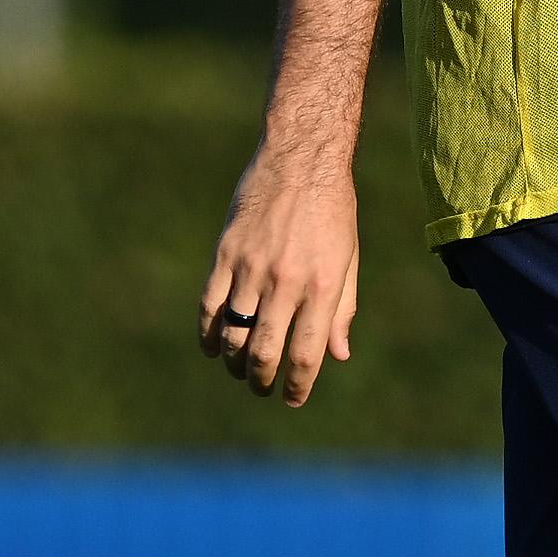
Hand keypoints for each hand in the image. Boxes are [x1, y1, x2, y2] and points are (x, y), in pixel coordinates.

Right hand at [199, 151, 359, 403]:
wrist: (301, 158)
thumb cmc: (333, 210)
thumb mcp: (348, 259)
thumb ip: (343, 309)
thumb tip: (338, 356)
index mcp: (323, 286)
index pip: (306, 355)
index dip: (298, 385)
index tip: (292, 398)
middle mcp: (286, 282)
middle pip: (264, 351)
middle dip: (261, 380)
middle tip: (261, 387)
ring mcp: (252, 267)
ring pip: (234, 333)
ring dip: (235, 361)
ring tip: (240, 369)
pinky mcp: (226, 253)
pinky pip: (210, 305)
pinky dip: (208, 333)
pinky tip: (213, 346)